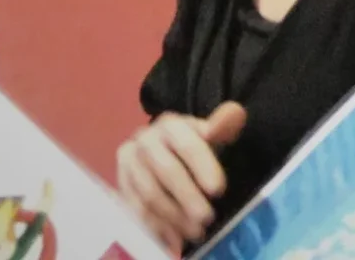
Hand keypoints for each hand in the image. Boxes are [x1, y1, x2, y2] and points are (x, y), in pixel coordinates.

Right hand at [115, 102, 245, 252]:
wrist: (161, 148)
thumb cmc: (193, 142)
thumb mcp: (213, 131)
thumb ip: (225, 124)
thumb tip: (234, 115)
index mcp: (170, 124)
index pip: (188, 145)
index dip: (204, 167)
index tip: (219, 190)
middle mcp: (144, 141)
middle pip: (166, 171)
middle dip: (188, 197)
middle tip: (208, 217)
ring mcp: (128, 163)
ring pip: (149, 193)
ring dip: (173, 216)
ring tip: (195, 231)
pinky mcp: (120, 185)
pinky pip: (135, 208)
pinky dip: (155, 225)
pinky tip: (173, 238)